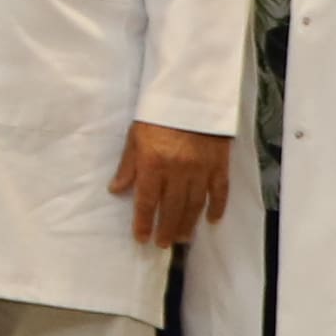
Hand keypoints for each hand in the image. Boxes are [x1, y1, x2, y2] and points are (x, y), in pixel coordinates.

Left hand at [116, 123, 229, 253]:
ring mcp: (201, 168)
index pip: (147, 202)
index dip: (144, 223)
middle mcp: (177, 170)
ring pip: (195, 204)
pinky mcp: (219, 163)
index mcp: (153, 163)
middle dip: (167, 229)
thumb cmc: (158, 113)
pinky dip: (217, 207)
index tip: (142, 238)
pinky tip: (212, 219)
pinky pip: (220, 191)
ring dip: (188, 224)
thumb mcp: (135, 136)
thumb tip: (116, 189)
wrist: (192, 92)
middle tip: (163, 244)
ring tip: (183, 237)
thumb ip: (128, 165)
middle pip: (172, 208)